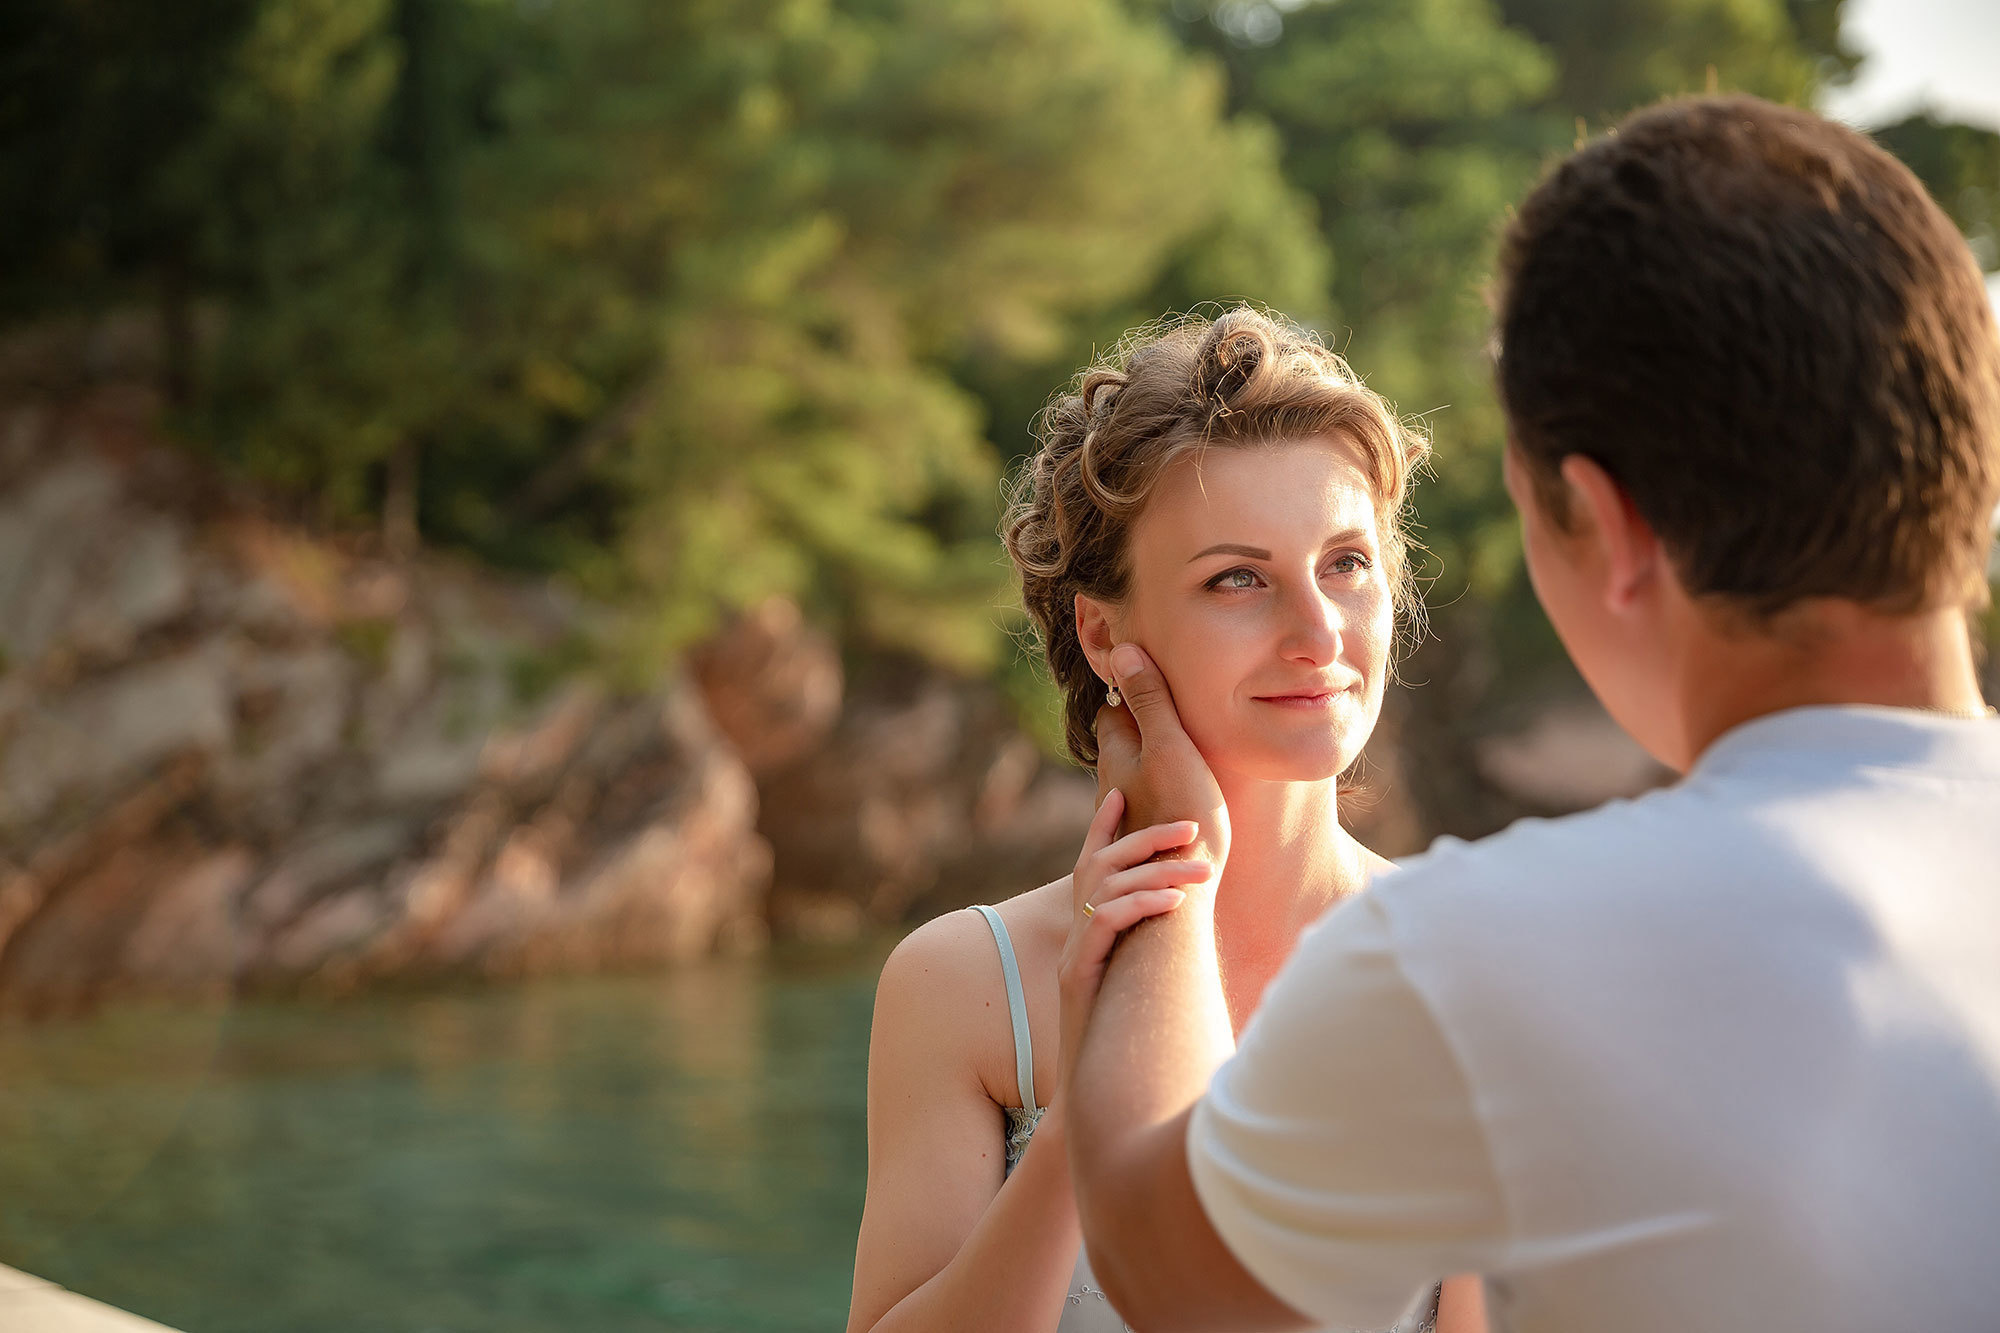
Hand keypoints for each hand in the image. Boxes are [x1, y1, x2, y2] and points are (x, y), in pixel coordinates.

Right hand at [1056, 788, 1215, 1096]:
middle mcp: (1074, 937)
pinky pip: (1105, 924)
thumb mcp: (1141, 986)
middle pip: (1101, 866)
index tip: (1117, 793)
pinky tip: (1174, 903)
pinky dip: (1140, 905)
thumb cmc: (1127, 1044)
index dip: (1101, 827)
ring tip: (1201, 871)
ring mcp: (1073, 956)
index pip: (1088, 864)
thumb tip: (1191, 923)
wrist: (1094, 1100)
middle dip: (1147, 840)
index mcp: (1088, 932)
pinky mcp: (1076, 977)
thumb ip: (1152, 950)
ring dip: (1157, 871)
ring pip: (1106, 889)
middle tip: (1192, 831)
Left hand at [1096, 643, 1229, 868]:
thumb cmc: (1180, 815)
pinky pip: (1148, 809)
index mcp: (1116, 756)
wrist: (1179, 894)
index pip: (1112, 710)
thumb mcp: (1169, 748)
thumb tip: (1122, 650)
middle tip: (1170, 711)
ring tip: (1181, 753)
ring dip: (1152, 763)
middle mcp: (1112, 786)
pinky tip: (1183, 803)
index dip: (1128, 691)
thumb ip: (1150, 701)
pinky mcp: (1142, 845)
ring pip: (1134, 778)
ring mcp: (1125, 818)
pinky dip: (1161, 796)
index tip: (1147, 677)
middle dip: (1140, 727)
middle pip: (1121, 745)